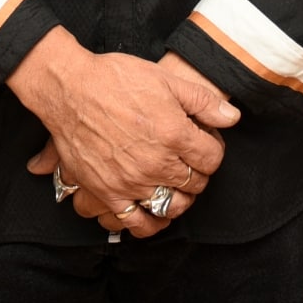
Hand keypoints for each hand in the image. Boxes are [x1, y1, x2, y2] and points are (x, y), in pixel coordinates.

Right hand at [10, 29, 238, 238]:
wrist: (70, 89)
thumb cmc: (115, 79)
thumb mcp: (165, 79)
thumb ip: (202, 101)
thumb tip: (232, 118)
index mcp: (175, 134)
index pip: (212, 159)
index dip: (212, 150)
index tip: (204, 144)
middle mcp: (157, 163)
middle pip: (195, 184)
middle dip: (198, 173)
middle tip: (189, 161)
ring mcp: (132, 182)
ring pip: (172, 206)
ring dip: (180, 198)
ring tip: (176, 186)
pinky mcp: (109, 193)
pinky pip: (137, 223)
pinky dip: (151, 224)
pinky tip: (156, 214)